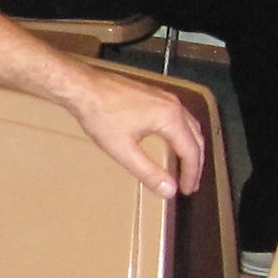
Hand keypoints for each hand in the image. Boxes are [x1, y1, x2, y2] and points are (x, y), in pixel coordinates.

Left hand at [60, 65, 203, 199]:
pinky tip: (171, 142)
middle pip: (195, 138)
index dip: (191, 174)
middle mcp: (172, 104)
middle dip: (195, 163)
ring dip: (190, 147)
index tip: (187, 191)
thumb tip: (169, 190)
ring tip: (185, 166)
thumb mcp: (123, 150)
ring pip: (189, 125)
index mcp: (170, 117)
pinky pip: (178, 117)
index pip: (191, 151)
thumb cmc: (100, 115)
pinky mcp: (153, 94)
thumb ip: (148, 172)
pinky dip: (181, 134)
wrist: (82, 87)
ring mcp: (163, 97)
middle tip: (190, 183)